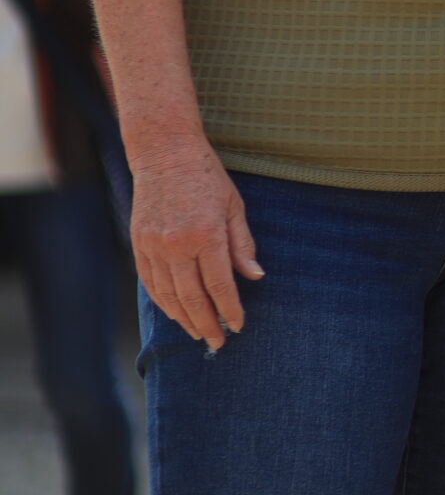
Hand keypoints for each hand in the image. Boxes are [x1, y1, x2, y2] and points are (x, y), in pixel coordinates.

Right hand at [130, 139, 263, 350]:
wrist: (164, 153)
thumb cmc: (207, 177)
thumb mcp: (234, 207)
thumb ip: (242, 244)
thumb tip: (255, 277)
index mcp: (206, 234)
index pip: (220, 285)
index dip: (230, 309)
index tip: (238, 325)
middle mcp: (177, 244)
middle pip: (193, 297)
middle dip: (207, 324)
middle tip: (218, 342)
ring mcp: (154, 245)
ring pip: (169, 295)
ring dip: (184, 319)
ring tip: (198, 333)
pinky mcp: (139, 243)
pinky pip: (151, 282)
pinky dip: (163, 302)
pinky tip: (175, 313)